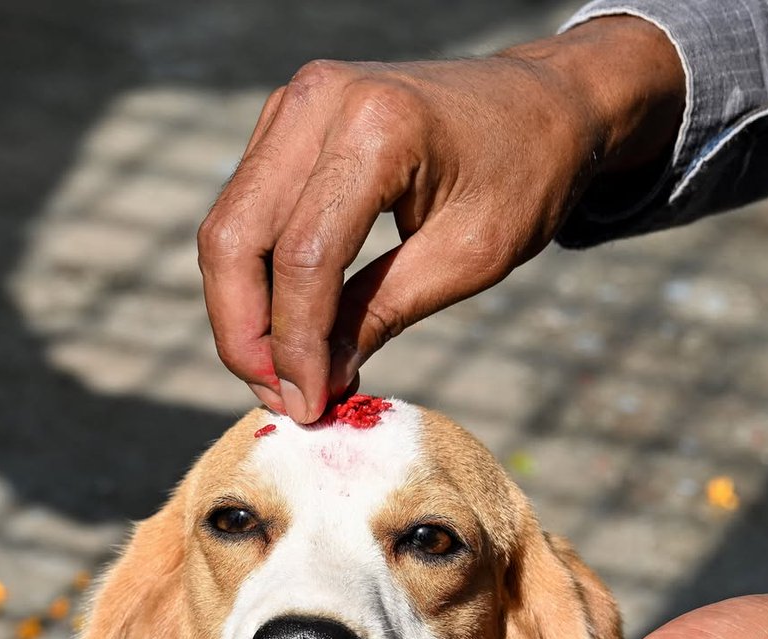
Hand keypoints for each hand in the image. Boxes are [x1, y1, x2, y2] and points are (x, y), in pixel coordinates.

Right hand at [198, 18, 683, 421]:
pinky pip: (245, 212)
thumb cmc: (523, 175)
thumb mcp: (467, 258)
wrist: (539, 104)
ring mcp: (294, 104)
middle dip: (246, 335)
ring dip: (242, 314)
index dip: (295, 345)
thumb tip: (316, 379)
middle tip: (280, 399)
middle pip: (236, 238)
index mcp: (378, 126)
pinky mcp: (285, 122)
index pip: (304, 256)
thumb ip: (381, 314)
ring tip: (281, 377)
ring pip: (228, 229)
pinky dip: (255, 280)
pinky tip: (286, 331)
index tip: (307, 406)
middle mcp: (319, 101)